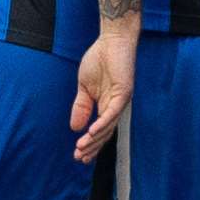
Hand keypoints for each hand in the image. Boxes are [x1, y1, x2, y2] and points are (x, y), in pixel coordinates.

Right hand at [71, 28, 136, 163]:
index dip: (90, 144)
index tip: (77, 156)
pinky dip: (102, 123)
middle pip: (105, 133)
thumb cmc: (99, 60)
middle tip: (79, 158)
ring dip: (94, 138)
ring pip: (109, 125)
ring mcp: (121, 99)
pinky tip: (91, 132)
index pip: (100, 131)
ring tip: (81, 148)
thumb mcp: (84, 87)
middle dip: (92, 147)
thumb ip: (81, 107)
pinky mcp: (124, 91)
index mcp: (106, 105)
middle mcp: (116, 105)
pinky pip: (113, 111)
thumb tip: (75, 128)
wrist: (111, 40)